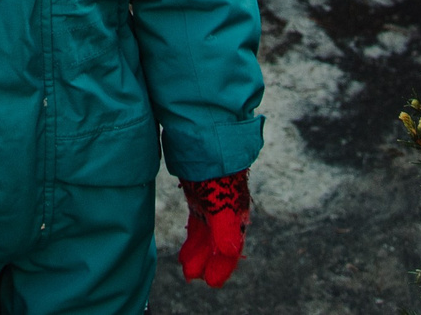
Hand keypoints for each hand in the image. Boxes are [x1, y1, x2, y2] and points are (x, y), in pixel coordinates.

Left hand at [178, 170, 250, 287]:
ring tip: (186, 267)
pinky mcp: (200, 197)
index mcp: (235, 216)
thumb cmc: (218, 173)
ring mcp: (212, 205)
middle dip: (206, 261)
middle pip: (217, 244)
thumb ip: (225, 229)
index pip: (230, 248)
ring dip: (198, 252)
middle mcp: (226, 212)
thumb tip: (230, 253)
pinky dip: (193, 238)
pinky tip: (185, 250)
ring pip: (206, 235)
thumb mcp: (220, 203)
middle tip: (191, 276)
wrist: (207, 140)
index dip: (222, 266)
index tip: (211, 282)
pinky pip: (198, 223)